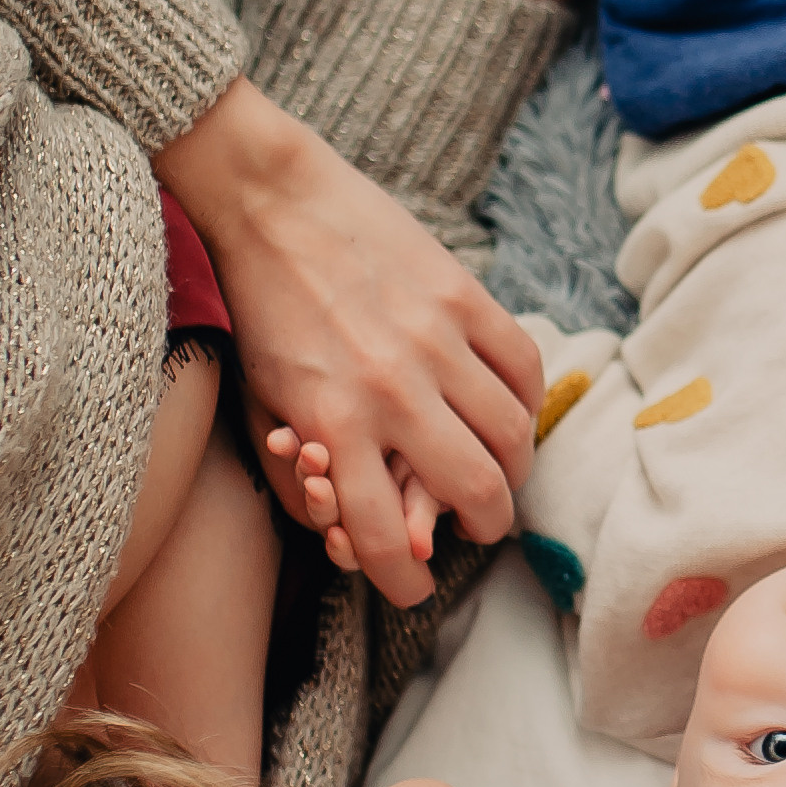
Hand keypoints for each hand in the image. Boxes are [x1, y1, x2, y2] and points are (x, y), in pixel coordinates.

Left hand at [154, 79, 544, 603]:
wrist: (270, 201)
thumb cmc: (260, 311)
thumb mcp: (259, 409)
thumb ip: (304, 479)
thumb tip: (353, 533)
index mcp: (333, 424)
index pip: (385, 538)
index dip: (405, 582)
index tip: (413, 585)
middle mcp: (392, 390)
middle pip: (476, 493)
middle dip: (484, 530)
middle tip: (477, 529)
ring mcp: (436, 340)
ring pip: (513, 435)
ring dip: (514, 470)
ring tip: (500, 473)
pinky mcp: (465, 296)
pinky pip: (525, 368)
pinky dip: (526, 402)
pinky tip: (508, 410)